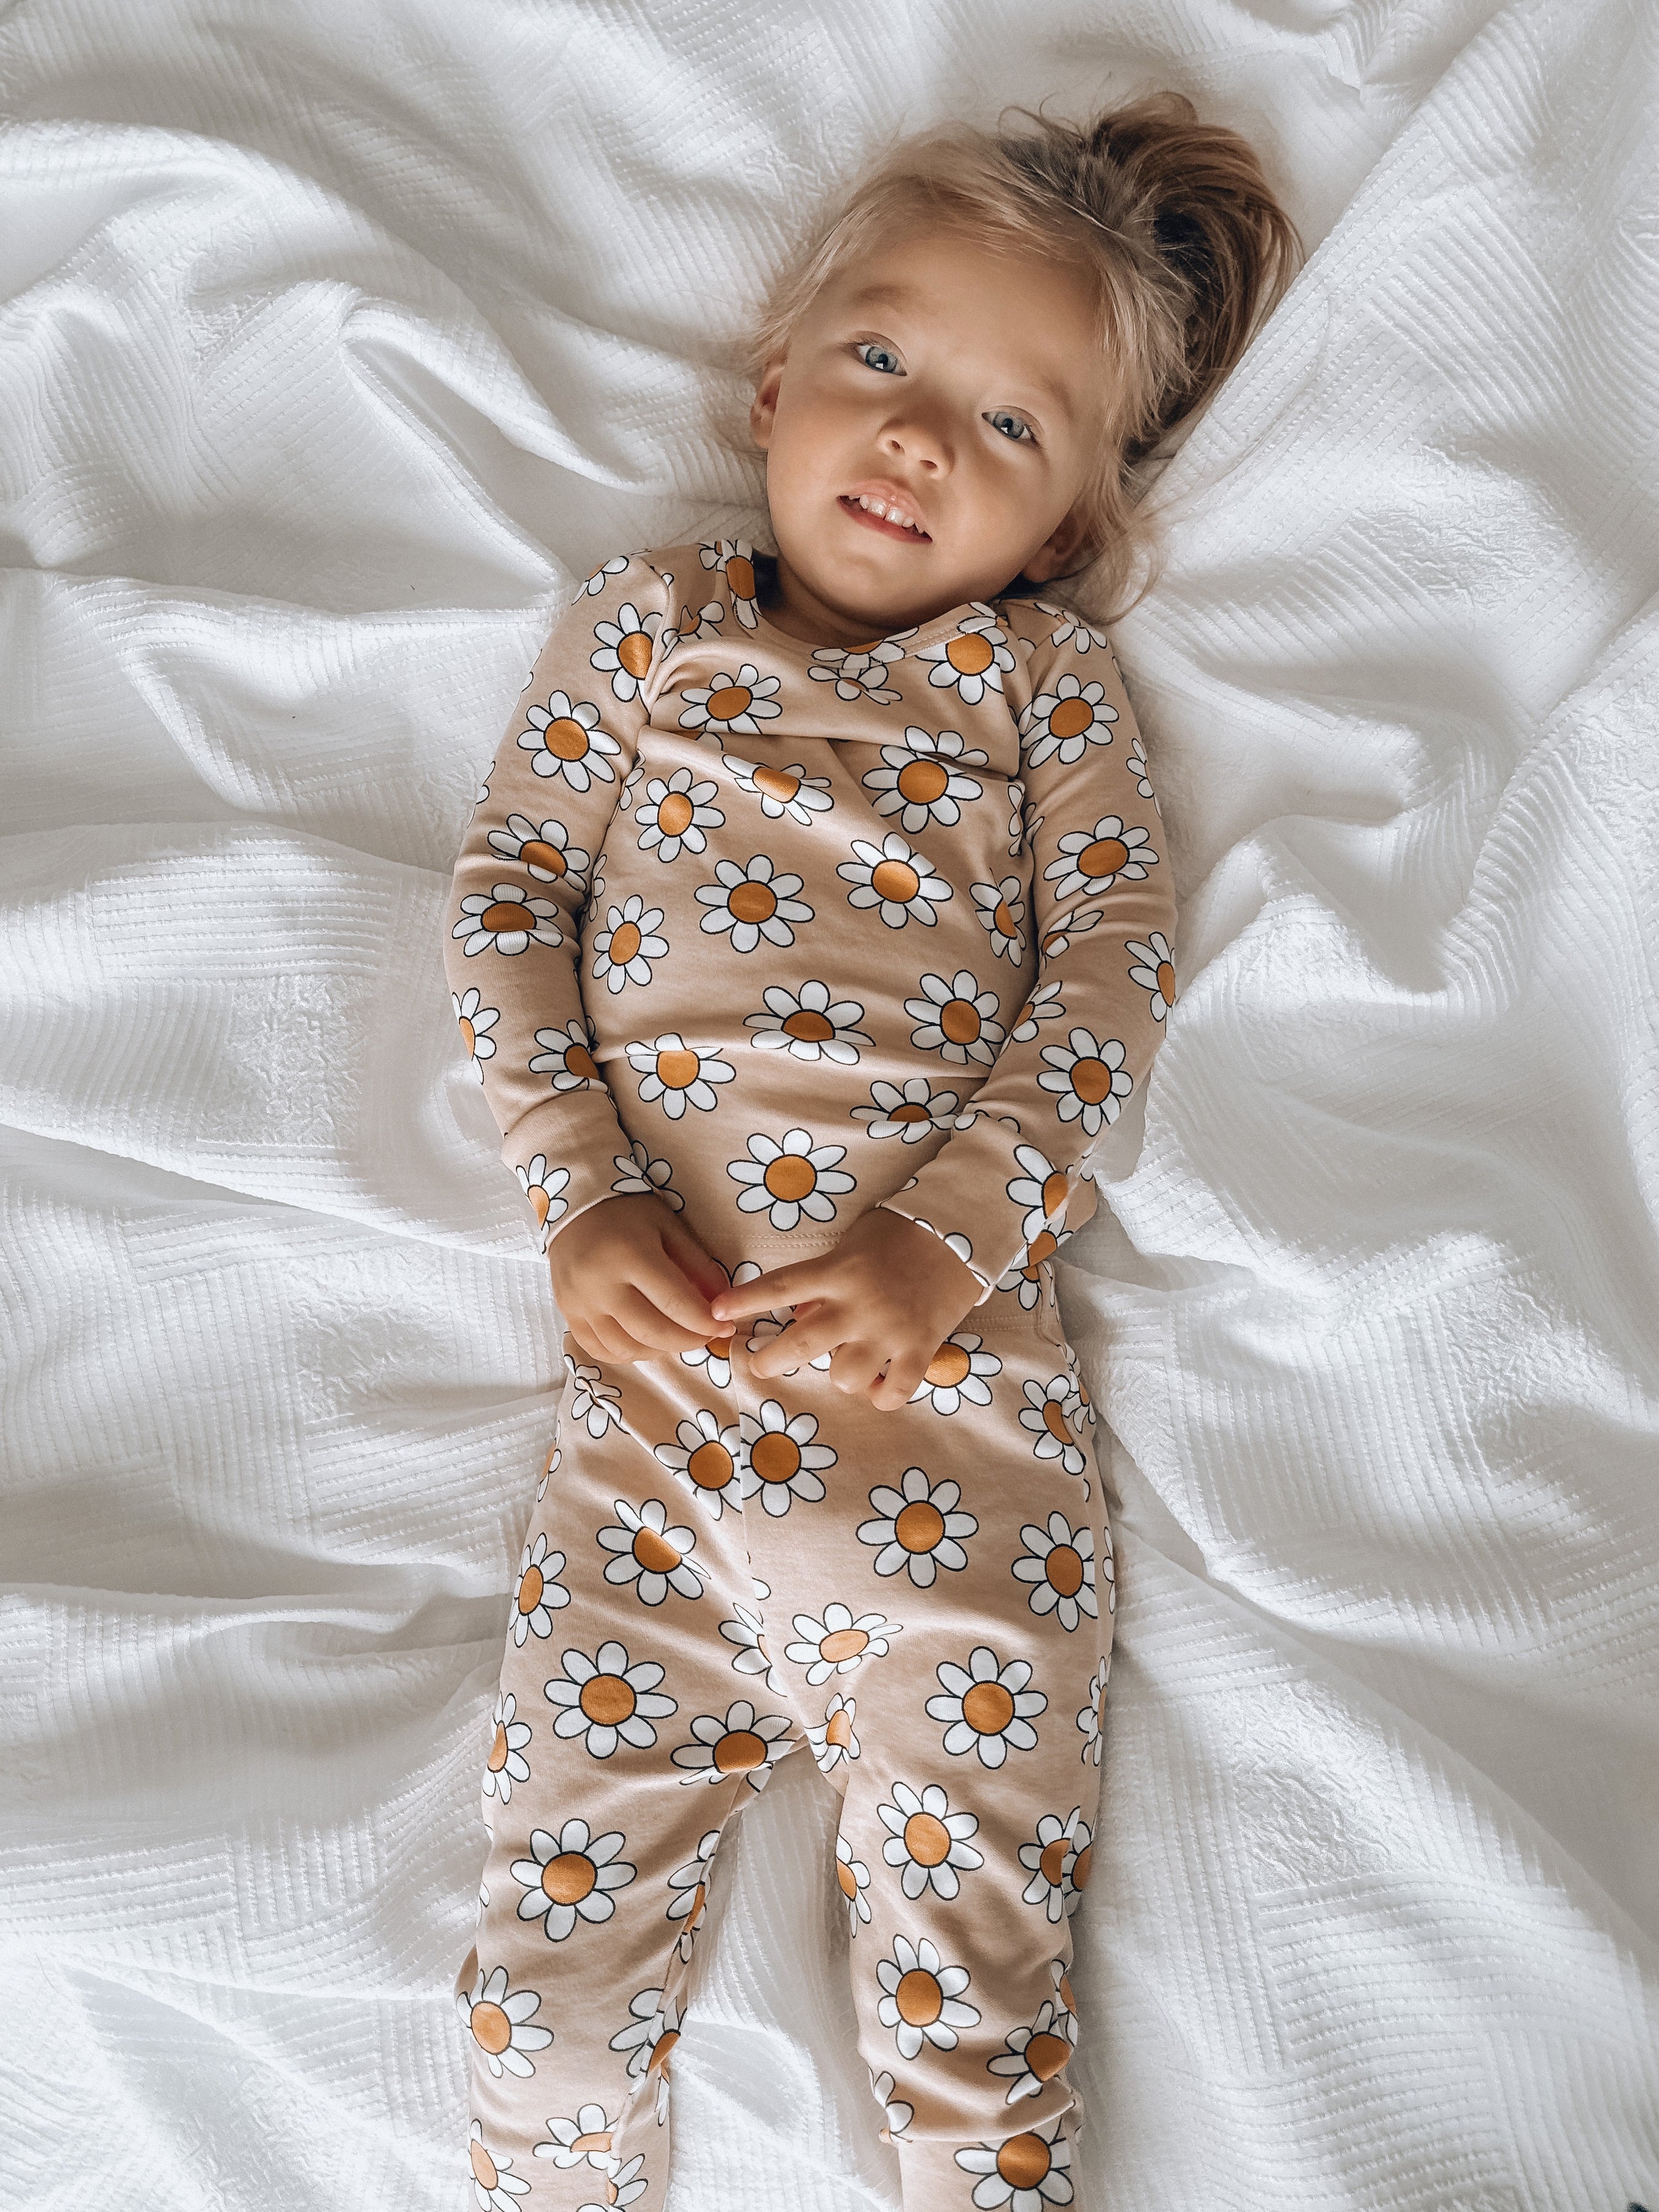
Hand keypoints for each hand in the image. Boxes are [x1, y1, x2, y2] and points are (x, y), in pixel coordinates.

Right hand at [549, 1195, 724, 1364]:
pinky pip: (601, 1350)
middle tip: (705, 1337)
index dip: (704, 1323)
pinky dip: (629, 1354)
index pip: (676, 1303)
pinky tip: (646, 1342)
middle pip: (652, 1332)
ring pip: (627, 1348)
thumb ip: (698, 1265)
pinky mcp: (568, 1314)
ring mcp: (580, 1303)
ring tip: (676, 1338)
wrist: (574, 1208)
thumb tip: (723, 1303)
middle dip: (688, 1341)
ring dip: (660, 1351)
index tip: (724, 1328)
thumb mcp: (669, 1227)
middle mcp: (602, 1284)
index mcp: (631, 1255)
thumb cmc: (628, 1213)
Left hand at [708, 1206, 981, 1411]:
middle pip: (803, 1344)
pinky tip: (880, 1387)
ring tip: (849, 1361)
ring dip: (840, 1374)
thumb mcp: (854, 1244)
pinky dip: (883, 1395)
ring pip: (845, 1376)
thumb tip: (800, 1313)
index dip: (746, 1300)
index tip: (716, 1312)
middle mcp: (859, 1304)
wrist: (963, 1233)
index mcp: (839, 1270)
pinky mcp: (921, 1347)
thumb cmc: (902, 1233)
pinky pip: (894, 1391)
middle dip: (772, 1360)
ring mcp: (890, 1330)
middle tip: (759, 1365)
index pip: (781, 1286)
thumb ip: (825, 1279)